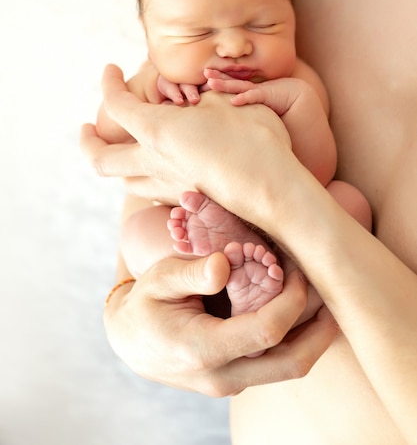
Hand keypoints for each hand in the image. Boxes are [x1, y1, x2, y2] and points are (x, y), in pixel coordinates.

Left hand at [80, 64, 291, 206]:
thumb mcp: (223, 102)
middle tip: (85, 129)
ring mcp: (168, 187)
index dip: (109, 83)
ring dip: (116, 163)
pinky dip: (144, 177)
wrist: (274, 187)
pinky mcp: (185, 202)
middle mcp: (154, 162)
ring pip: (124, 180)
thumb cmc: (252, 138)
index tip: (111, 70)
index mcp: (158, 131)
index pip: (117, 104)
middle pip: (101, 159)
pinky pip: (151, 191)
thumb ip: (198, 98)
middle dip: (88, 142)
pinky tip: (160, 168)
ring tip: (123, 149)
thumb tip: (190, 100)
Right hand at [104, 252, 337, 394]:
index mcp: (201, 349)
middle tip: (334, 295)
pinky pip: (276, 362)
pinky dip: (294, 337)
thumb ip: (190, 272)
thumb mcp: (158, 280)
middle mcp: (222, 376)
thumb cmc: (145, 304)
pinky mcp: (238, 377)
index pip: (266, 330)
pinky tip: (296, 307)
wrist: (131, 342)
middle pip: (292, 363)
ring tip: (322, 297)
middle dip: (321, 330)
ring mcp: (232, 382)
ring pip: (289, 366)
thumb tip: (223, 265)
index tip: (297, 269)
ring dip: (312, 335)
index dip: (291, 299)